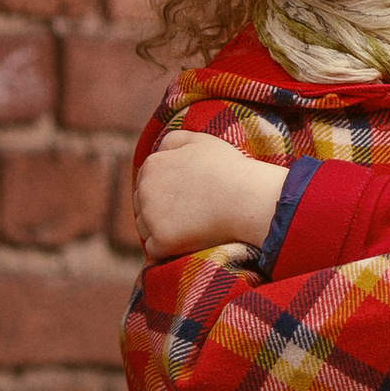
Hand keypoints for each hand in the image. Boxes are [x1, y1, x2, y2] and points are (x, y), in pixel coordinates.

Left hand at [134, 131, 286, 256]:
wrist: (247, 199)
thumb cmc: (229, 169)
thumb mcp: (200, 140)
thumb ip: (173, 140)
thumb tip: (159, 150)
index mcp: (152, 165)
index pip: (146, 183)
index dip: (166, 191)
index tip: (186, 197)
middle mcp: (145, 190)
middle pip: (142, 206)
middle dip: (160, 210)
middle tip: (190, 213)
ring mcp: (151, 216)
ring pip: (145, 228)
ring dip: (161, 230)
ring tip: (190, 227)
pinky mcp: (161, 240)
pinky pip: (155, 250)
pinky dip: (168, 249)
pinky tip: (189, 241)